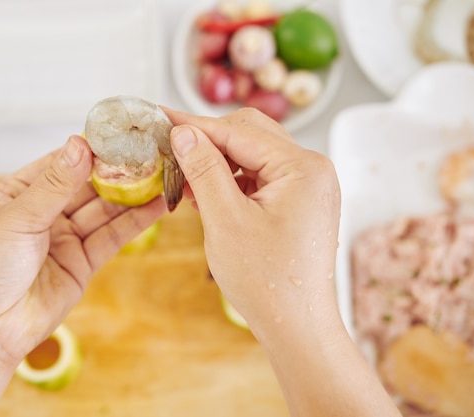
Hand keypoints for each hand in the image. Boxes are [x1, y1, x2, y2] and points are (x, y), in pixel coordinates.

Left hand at [0, 135, 166, 416]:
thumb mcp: (17, 217)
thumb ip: (55, 184)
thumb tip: (79, 144)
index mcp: (16, 194)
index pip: (59, 164)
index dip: (89, 151)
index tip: (119, 136)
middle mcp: (42, 214)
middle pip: (86, 186)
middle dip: (116, 172)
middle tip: (148, 156)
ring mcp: (63, 239)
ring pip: (103, 211)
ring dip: (131, 195)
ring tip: (160, 177)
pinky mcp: (81, 263)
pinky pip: (111, 237)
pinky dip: (133, 223)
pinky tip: (155, 207)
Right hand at [164, 108, 340, 336]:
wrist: (297, 326)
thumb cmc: (267, 282)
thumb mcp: (226, 220)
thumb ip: (204, 170)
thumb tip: (184, 133)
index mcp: (303, 168)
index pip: (239, 131)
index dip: (195, 125)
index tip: (161, 118)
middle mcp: (312, 169)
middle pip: (250, 135)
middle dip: (208, 141)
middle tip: (170, 148)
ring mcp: (308, 186)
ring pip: (253, 155)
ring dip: (218, 163)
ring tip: (185, 178)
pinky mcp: (299, 202)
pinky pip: (260, 178)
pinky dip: (231, 182)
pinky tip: (206, 194)